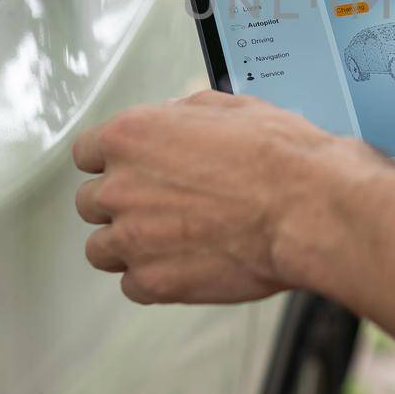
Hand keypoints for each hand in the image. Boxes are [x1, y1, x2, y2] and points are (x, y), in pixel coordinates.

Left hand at [73, 90, 374, 304]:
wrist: (308, 209)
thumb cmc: (279, 157)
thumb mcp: (229, 108)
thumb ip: (182, 117)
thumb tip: (174, 122)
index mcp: (131, 136)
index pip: (86, 152)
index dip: (110, 161)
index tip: (128, 170)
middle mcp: (120, 186)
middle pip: (89, 202)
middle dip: (119, 203)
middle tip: (157, 205)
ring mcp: (132, 238)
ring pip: (100, 249)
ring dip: (126, 245)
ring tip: (167, 241)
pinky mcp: (154, 282)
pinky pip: (132, 285)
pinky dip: (152, 279)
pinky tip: (183, 264)